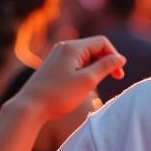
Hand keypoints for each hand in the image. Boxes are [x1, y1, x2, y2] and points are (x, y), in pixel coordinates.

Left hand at [10, 36, 125, 121]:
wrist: (30, 107)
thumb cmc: (59, 94)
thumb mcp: (88, 81)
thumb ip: (106, 66)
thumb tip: (120, 58)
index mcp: (73, 47)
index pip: (103, 42)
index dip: (114, 56)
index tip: (119, 75)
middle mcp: (64, 47)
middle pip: (94, 48)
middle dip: (106, 62)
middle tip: (114, 79)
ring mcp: (57, 56)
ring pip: (86, 56)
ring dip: (95, 68)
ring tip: (93, 86)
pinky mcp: (54, 65)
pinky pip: (76, 63)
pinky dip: (85, 72)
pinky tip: (81, 87)